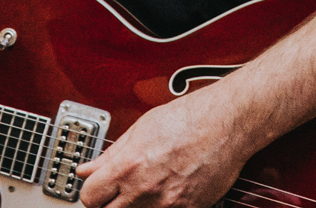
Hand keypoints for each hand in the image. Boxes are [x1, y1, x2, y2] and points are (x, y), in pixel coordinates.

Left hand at [77, 88, 251, 207]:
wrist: (228, 123)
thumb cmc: (190, 118)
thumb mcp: (142, 128)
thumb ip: (111, 154)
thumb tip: (87, 169)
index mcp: (128, 165)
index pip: (89, 197)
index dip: (91, 192)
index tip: (98, 188)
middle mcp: (144, 189)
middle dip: (109, 203)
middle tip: (118, 193)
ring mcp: (166, 204)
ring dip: (135, 206)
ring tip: (147, 189)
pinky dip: (160, 207)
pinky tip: (166, 192)